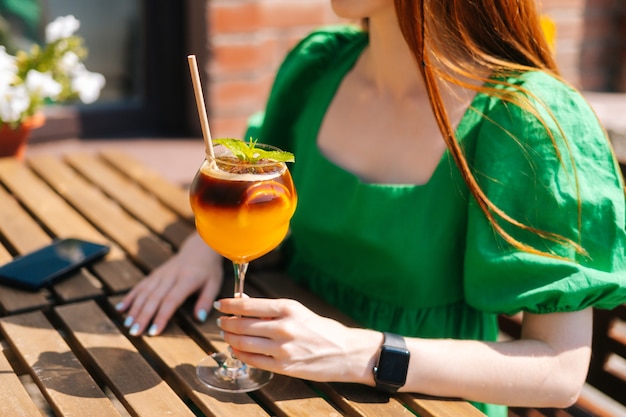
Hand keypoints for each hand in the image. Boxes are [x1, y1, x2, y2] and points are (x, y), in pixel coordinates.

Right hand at [116, 233, 223, 335]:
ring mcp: (160, 274)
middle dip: (143, 316)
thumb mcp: (214, 283)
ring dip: (134, 309)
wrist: (199, 247)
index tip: (153, 332)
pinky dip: (130, 297)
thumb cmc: (208, 269)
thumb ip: (206, 300)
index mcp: (187, 279)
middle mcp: (170, 276)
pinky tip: (120, 308)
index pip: (171, 300)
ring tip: (127, 325)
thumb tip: (199, 319)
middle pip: (154, 298)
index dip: (161, 316)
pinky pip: (140, 285)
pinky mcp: (154, 274)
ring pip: (144, 292)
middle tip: (135, 333)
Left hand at [214, 297, 380, 383]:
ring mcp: (282, 349)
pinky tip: (236, 349)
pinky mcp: (283, 367)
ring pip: (243, 343)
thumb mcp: (297, 311)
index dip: (229, 305)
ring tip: (227, 334)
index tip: (220, 304)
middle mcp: (284, 327)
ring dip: (229, 338)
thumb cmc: (321, 329)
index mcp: (288, 308)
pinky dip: (240, 353)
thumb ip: (269, 309)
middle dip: (226, 323)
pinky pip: (252, 360)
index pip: (248, 305)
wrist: (345, 352)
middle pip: (242, 325)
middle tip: (221, 321)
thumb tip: (241, 302)